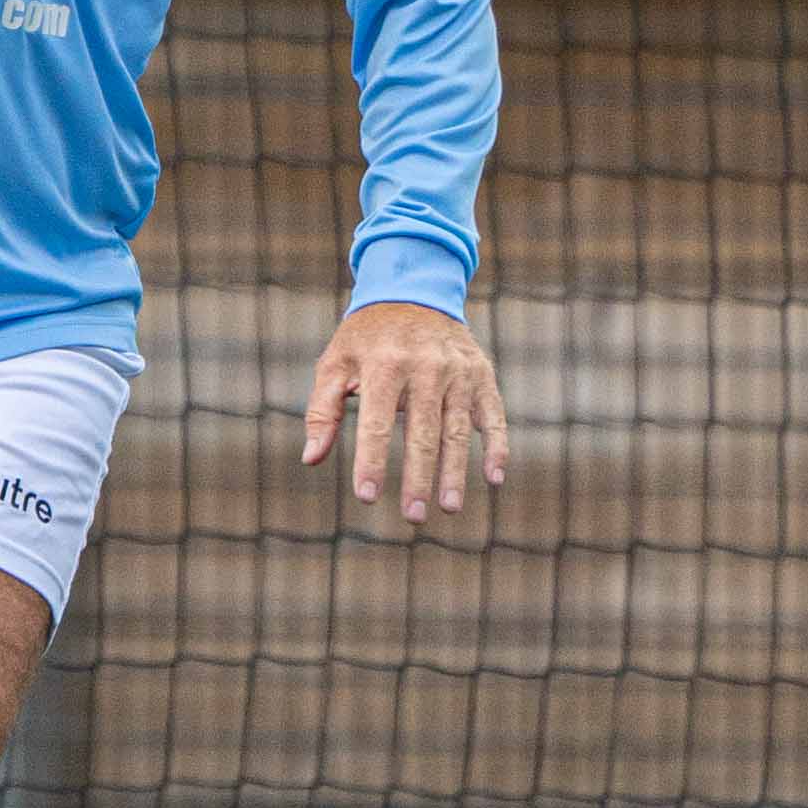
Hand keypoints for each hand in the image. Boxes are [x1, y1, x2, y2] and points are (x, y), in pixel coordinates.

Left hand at [298, 300, 510, 527]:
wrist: (414, 291)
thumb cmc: (366, 338)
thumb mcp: (335, 363)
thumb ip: (322, 410)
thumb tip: (312, 458)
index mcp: (384, 365)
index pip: (377, 423)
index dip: (372, 461)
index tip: (367, 496)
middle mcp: (425, 368)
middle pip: (422, 432)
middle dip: (418, 477)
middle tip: (412, 516)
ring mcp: (458, 372)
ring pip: (457, 430)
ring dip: (455, 472)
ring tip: (449, 508)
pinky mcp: (481, 375)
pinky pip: (493, 415)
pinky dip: (496, 446)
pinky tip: (494, 478)